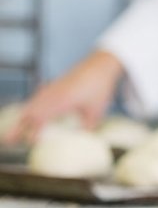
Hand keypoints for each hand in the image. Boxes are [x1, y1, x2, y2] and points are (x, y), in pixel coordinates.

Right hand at [3, 51, 122, 144]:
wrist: (100, 65)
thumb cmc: (99, 86)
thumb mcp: (97, 111)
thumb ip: (87, 127)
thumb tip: (82, 141)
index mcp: (61, 101)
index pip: (40, 119)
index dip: (34, 131)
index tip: (31, 142)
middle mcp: (52, 95)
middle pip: (28, 113)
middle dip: (18, 128)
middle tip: (8, 141)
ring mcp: (50, 89)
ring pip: (30, 106)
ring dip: (22, 119)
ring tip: (14, 134)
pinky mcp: (52, 87)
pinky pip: (35, 99)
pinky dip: (29, 109)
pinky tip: (28, 117)